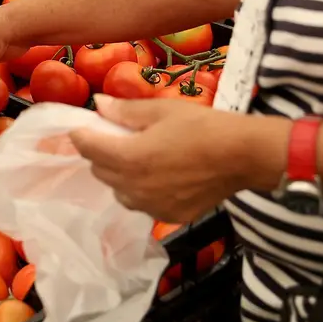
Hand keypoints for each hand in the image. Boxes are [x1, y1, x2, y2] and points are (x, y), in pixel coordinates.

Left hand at [68, 95, 275, 222]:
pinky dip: (142, 191)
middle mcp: (134, 187)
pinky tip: (160, 177)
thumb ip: (125, 111)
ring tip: (139, 159)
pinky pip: (142, 204)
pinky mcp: (168, 217)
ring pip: (119, 191)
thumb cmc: (202, 126)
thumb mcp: (161, 111)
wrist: (242, 156)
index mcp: (129, 158)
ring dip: (120, 176)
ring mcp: (151, 206)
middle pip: (100, 171)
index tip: (81, 128)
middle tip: (115, 138)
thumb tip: (98, 104)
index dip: (80, 135)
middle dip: (101, 153)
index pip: (87, 148)